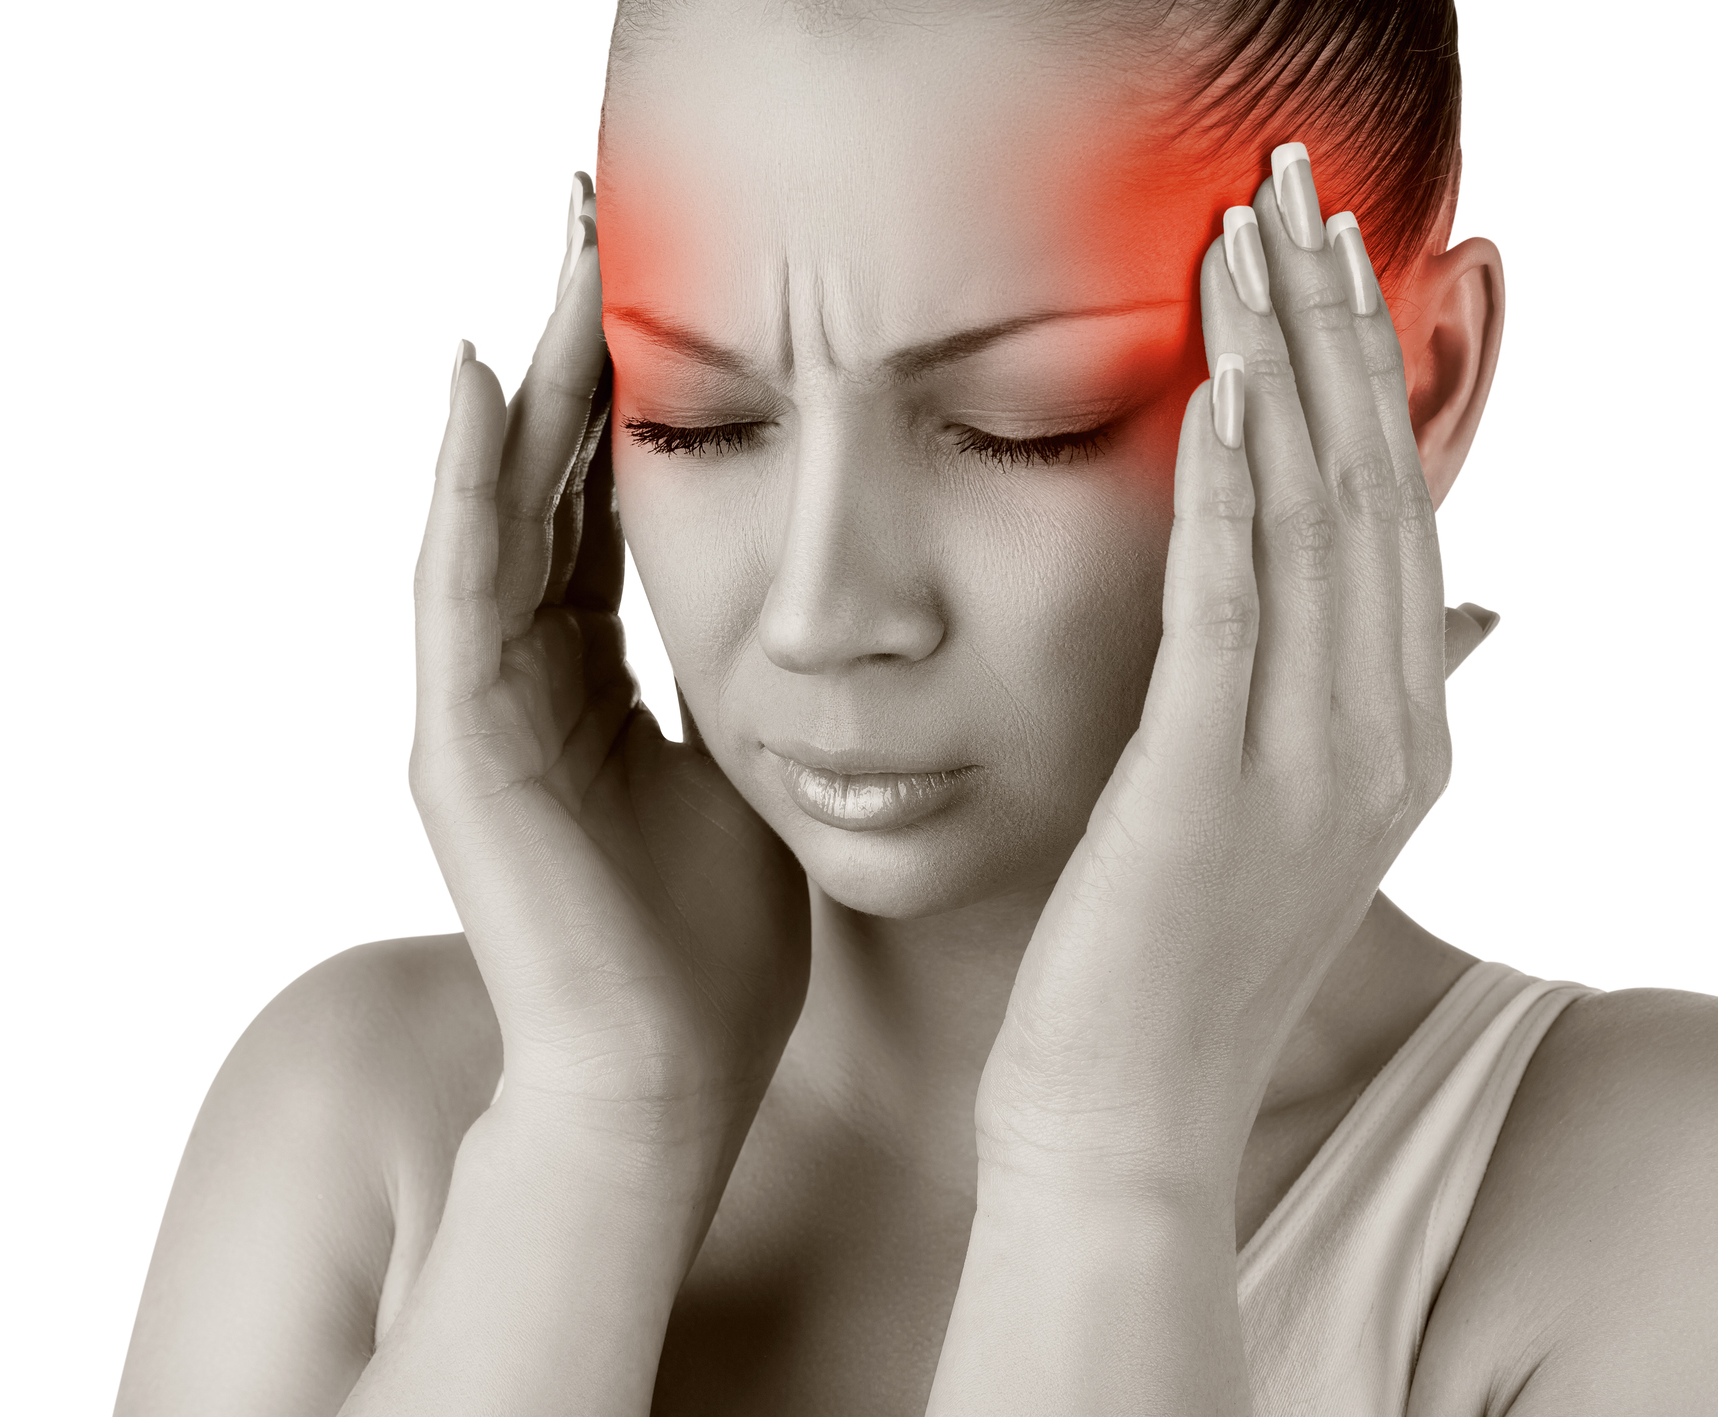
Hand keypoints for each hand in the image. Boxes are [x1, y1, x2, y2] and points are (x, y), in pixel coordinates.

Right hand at [413, 175, 808, 1160]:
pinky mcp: (453, 747)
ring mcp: (474, 710)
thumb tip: (805, 605)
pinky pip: (452, 589)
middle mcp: (518, 679)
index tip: (658, 285)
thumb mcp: (742, 772)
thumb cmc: (712, 948)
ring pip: (486, 511)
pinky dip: (459, 488)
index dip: (621, 397)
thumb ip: (740, 680)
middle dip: (565, 353)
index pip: (593, 509)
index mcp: (586, 684)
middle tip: (589, 223)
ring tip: (547, 265)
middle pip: (535, 483)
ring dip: (516, 386)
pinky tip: (478, 386)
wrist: (664, 1082)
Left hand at [978, 152, 1468, 1183]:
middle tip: (1298, 195)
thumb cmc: (1163, 961)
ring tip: (1246, 245)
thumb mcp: (1271, 817)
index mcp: (1397, 735)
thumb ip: (1335, 699)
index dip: (1366, 374)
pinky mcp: (1213, 789)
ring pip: (1309, 526)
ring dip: (1278, 370)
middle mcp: (1382, 738)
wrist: (1116, 1118)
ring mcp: (1312, 767)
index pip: (1392, 514)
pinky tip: (1207, 395)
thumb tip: (1437, 606)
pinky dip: (1224, 495)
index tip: (1328, 258)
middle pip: (1370, 488)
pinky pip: (1232, 611)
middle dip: (1333, 331)